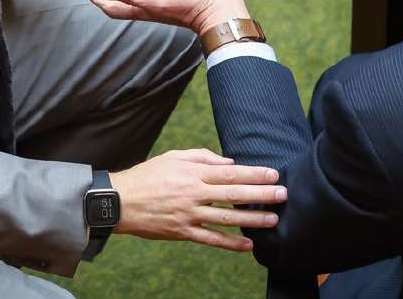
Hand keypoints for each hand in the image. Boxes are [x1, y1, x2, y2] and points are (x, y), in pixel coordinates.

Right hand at [110, 149, 285, 251]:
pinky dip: (230, 243)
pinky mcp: (182, 232)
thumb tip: (229, 162)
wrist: (119, 201)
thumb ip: (202, 157)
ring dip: (251, 219)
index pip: (230, 173)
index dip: (253, 174)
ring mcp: (188, 215)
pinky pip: (210, 239)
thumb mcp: (173, 157)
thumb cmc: (147, 175)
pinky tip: (247, 245)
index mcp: (192, 174)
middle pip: (233, 195)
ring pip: (226, 218)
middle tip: (282, 194)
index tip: (273, 174)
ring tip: (273, 219)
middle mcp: (193, 194)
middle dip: (260, 195)